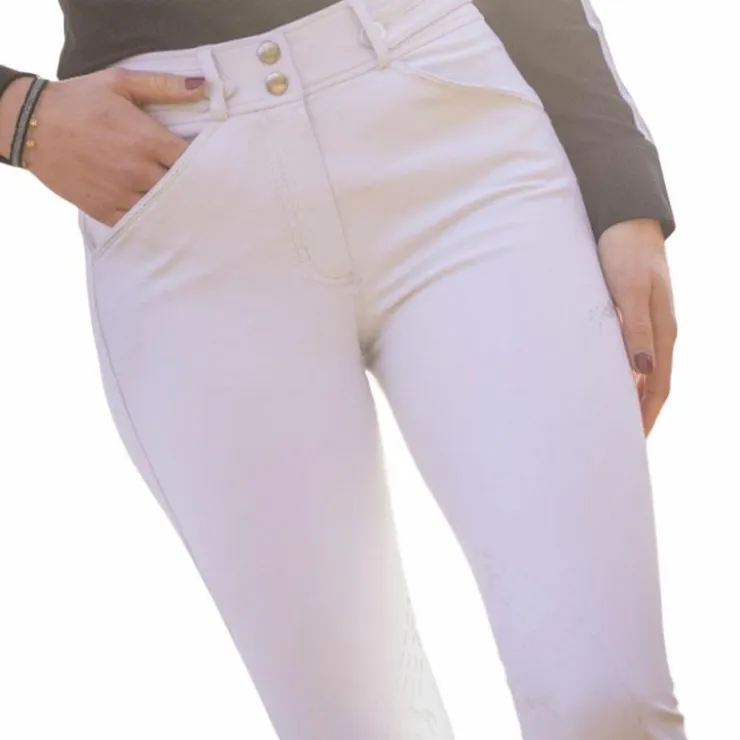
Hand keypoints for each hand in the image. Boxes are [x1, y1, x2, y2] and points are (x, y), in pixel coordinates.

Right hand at [0, 68, 208, 225]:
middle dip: (192, 186)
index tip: (209, 163)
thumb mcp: (120, 83)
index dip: (205, 164)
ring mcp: (122, 194)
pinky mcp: (105, 210)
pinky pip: (139, 223)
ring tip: (182, 201)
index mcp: (147, 140)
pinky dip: (150, 219)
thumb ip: (164, 86)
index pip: (193, 161)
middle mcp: (138, 171)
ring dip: (173, 205)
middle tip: (200, 186)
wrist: (30, 125)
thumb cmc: (78, 101)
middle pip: (182, 189)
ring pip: (163, 209)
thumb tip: (203, 87)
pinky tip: (157, 214)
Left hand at [597, 219, 677, 435]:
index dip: (647, 416)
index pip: (658, 386)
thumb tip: (642, 371)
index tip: (634, 442)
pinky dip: (621, 373)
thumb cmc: (626, 251)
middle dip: (638, 414)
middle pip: (652, 384)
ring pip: (640, 371)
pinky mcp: (630, 313)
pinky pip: (629, 353)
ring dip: (629, 396)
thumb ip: (635, 328)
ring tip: (609, 419)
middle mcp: (657, 332)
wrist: (625, 219)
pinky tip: (606, 381)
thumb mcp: (630, 290)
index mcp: (662, 332)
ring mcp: (645, 323)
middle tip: (617, 441)